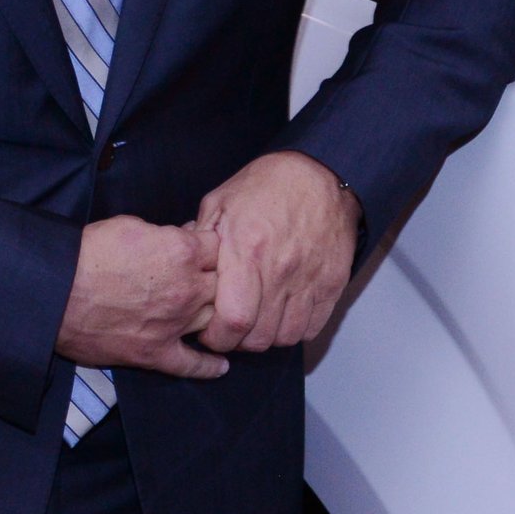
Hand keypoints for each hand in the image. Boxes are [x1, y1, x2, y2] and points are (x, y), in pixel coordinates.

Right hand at [58, 217, 228, 379]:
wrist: (56, 290)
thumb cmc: (89, 253)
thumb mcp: (133, 225)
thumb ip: (166, 235)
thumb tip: (178, 240)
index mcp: (183, 252)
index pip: (221, 247)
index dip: (214, 246)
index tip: (205, 250)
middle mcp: (188, 289)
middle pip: (227, 284)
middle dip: (221, 278)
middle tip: (208, 278)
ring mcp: (175, 324)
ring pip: (217, 321)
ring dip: (217, 316)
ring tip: (222, 316)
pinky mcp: (156, 353)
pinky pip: (192, 364)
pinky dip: (209, 367)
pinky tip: (221, 366)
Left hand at [195, 152, 361, 354]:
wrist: (320, 172)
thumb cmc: (267, 186)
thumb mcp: (220, 203)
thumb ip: (198, 241)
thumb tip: (182, 268)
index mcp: (247, 251)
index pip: (233, 320)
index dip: (217, 337)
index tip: (209, 332)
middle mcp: (280, 270)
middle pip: (258, 337)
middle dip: (238, 341)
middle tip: (230, 327)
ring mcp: (309, 279)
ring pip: (286, 337)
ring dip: (267, 337)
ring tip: (256, 321)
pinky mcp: (332, 283)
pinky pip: (312, 327)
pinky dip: (294, 330)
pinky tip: (282, 315)